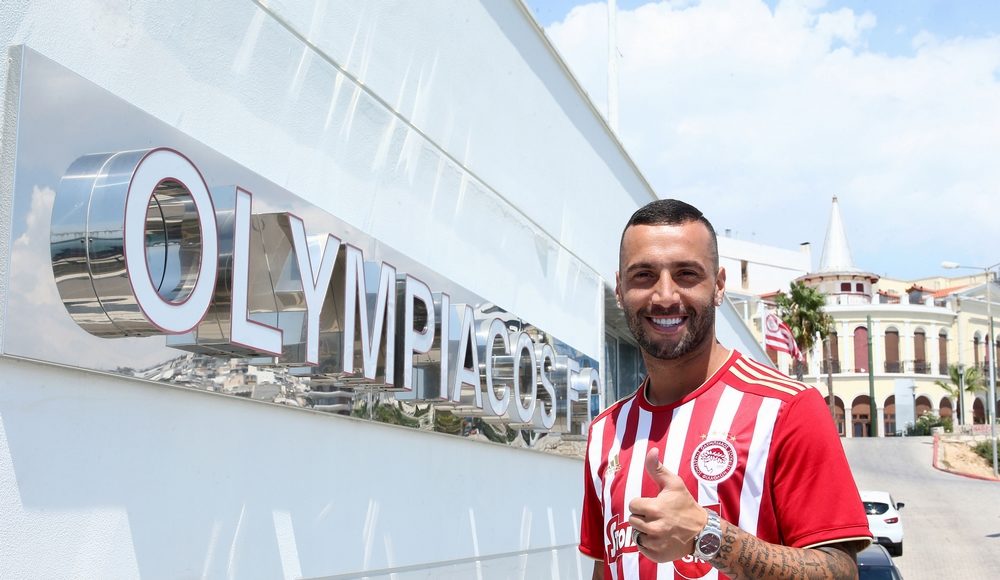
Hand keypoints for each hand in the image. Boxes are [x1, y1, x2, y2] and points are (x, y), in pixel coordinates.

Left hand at [627, 448, 707, 562]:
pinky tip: (660, 538)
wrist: (702, 532)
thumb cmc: (685, 505)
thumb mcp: (674, 484)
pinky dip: (648, 544)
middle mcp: (654, 528)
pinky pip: (643, 548)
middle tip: (657, 516)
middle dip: (642, 517)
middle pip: (633, 521)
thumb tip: (651, 450)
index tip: (652, 504)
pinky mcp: (658, 555)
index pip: (633, 505)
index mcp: (655, 509)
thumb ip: (657, 468)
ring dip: (644, 531)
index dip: (641, 503)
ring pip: (637, 535)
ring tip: (658, 526)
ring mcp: (656, 543)